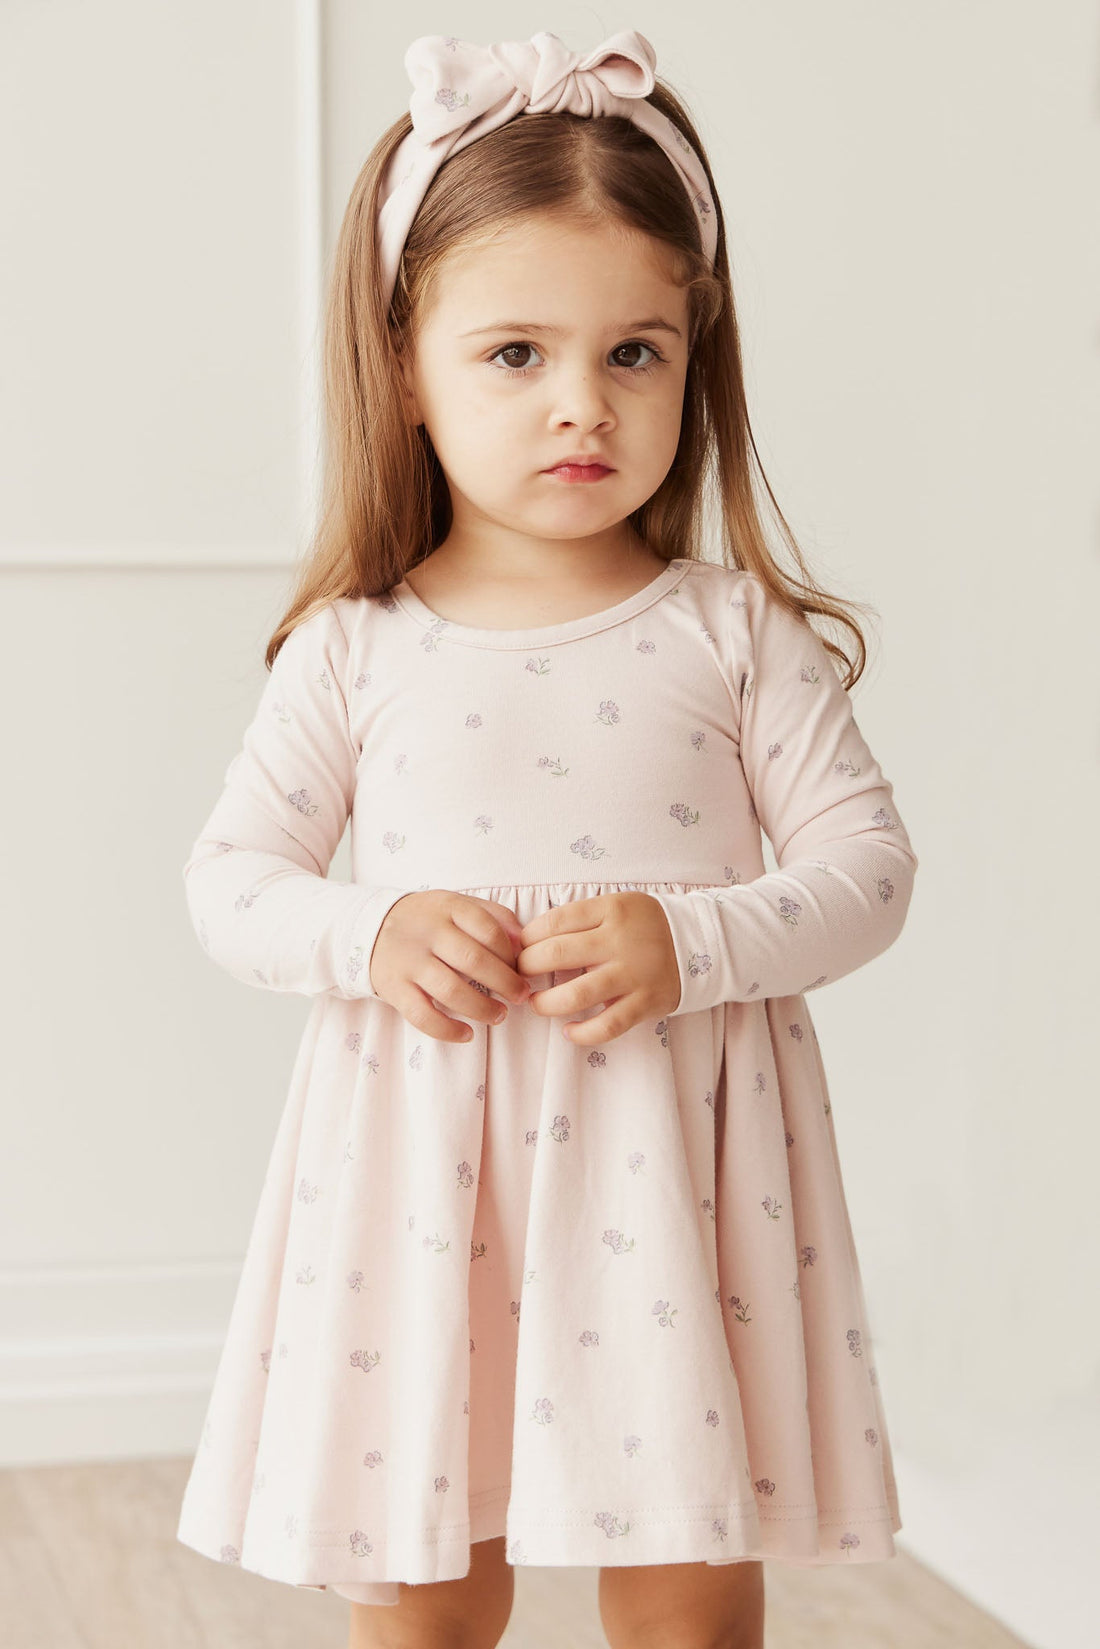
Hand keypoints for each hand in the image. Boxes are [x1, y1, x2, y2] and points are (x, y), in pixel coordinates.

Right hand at [368, 890, 530, 1042]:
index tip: (521, 969)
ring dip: (482, 1009)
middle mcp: (428, 933)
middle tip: (520, 996)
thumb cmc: (428, 920)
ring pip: (451, 991)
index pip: (489, 930)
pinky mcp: (395, 988)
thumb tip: (523, 941)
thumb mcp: (458, 905)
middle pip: (474, 961)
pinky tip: (467, 1034)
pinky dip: (447, 1030)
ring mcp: (410, 962)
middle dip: (506, 984)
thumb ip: (493, 916)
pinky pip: (422, 1015)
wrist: (372, 928)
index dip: (511, 954)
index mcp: (448, 908)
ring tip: (499, 1015)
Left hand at [516, 892, 681, 1045]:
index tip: (518, 948)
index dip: (527, 937)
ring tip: (537, 1003)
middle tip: (519, 975)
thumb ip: (581, 920)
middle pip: (556, 954)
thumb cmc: (645, 925)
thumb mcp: (616, 907)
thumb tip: (530, 940)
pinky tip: (568, 1031)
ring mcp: (633, 974)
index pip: (554, 921)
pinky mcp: (645, 1002)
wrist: (701, 940)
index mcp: (610, 910)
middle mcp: (620, 941)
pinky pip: (607, 1026)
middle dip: (527, 967)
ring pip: (577, 994)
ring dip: (546, 1003)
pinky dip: (582, 1033)